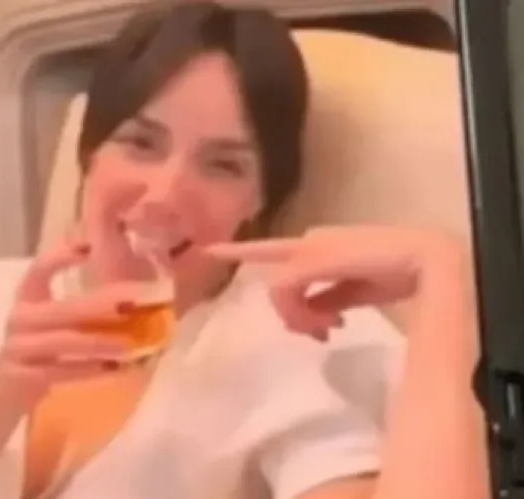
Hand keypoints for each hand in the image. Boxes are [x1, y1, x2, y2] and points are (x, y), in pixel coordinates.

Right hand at [0, 238, 133, 398]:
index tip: (91, 247)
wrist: (2, 391)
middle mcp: (19, 318)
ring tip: (130, 344)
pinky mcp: (21, 376)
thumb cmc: (37, 349)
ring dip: (100, 342)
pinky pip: (60, 371)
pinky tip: (115, 369)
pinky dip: (89, 370)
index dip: (62, 256)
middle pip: (63, 309)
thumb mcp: (50, 321)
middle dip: (102, 304)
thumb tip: (127, 292)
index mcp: (26, 298)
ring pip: (63, 341)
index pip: (39, 269)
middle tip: (136, 302)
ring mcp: (17, 348)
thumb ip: (80, 306)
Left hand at [206, 226, 466, 339]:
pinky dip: (304, 313)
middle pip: (274, 279)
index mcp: (316, 247)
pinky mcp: (313, 258)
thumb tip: (312, 319)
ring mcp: (309, 248)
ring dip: (300, 317)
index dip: (238, 251)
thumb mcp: (354, 293)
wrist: (426, 259)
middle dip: (290, 313)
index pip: (268, 249)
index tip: (207, 251)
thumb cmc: (397, 272)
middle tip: (322, 334)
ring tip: (332, 329)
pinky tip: (333, 323)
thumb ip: (327, 301)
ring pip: (279, 289)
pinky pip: (288, 291)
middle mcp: (307, 242)